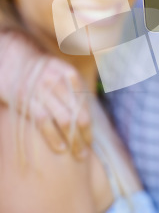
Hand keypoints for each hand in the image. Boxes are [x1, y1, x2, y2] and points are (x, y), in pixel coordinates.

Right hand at [0, 32, 91, 156]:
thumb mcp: (59, 71)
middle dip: (84, 135)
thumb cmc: (39, 72)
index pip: (85, 105)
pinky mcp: (26, 99)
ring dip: (73, 140)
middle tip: (86, 152)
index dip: (89, 125)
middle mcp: (57, 81)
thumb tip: (88, 115)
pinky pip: (44, 121)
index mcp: (69, 74)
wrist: (13, 59)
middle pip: (77, 114)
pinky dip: (54, 137)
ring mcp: (42, 89)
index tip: (91, 140)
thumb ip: (73, 89)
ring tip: (79, 154)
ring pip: (64, 119)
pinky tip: (61, 149)